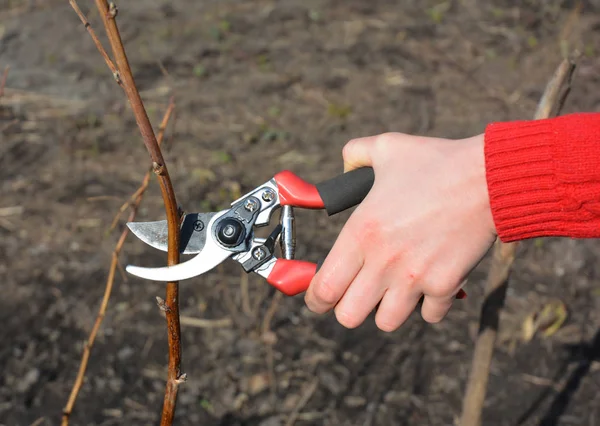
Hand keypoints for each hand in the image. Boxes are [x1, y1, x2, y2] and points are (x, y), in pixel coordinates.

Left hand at [304, 132, 496, 330]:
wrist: (489, 177)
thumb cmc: (437, 161)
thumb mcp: (387, 147)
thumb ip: (355, 155)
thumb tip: (344, 170)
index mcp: (361, 233)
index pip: (323, 288)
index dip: (314, 298)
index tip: (318, 298)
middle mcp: (383, 262)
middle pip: (348, 316)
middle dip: (347, 308)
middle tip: (356, 293)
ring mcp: (415, 278)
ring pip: (385, 323)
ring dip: (386, 309)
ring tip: (393, 289)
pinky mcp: (446, 286)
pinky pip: (428, 316)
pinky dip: (427, 306)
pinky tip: (429, 284)